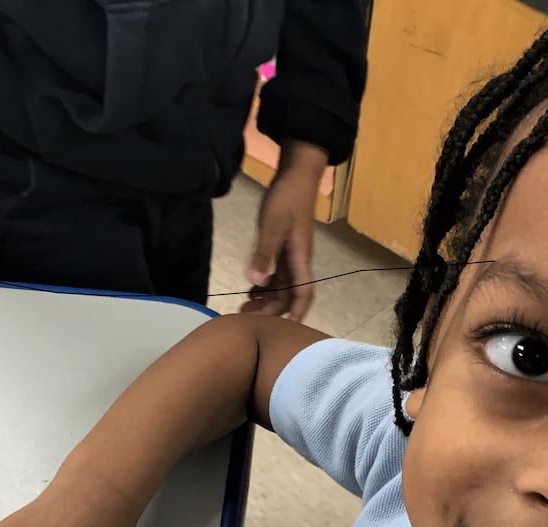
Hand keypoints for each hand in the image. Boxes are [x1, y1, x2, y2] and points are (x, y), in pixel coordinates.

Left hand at [242, 142, 327, 321]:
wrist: (297, 174)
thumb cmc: (287, 198)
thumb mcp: (272, 225)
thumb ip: (263, 253)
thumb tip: (253, 282)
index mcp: (299, 259)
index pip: (303, 294)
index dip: (296, 314)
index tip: (284, 331)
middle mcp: (297, 261)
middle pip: (289, 296)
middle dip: (271, 311)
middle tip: (245, 317)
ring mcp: (290, 255)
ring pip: (281, 287)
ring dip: (265, 299)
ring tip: (243, 307)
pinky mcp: (283, 248)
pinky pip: (276, 275)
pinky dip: (264, 285)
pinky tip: (250, 288)